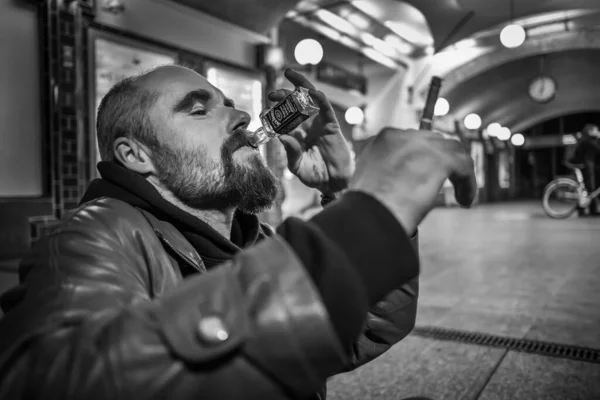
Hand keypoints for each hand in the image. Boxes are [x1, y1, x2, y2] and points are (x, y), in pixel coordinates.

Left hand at [268, 69, 353, 195]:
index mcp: (294, 134)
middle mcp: (305, 125)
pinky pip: (326, 108)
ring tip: (290, 74)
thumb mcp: (297, 166)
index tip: (263, 112)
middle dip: (283, 95)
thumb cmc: (314, 175)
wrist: (332, 183)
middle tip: (272, 93)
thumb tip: (281, 137)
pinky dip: (320, 98)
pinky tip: (312, 92)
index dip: (272, 113)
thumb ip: (291, 152)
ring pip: (309, 99)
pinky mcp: (331, 125)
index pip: (281, 118)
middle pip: (293, 104)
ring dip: (300, 85)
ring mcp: (318, 123)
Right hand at [349, 128, 476, 234]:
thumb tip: (404, 181)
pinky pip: (464, 165)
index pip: (412, 141)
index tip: (427, 174)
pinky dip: (467, 183)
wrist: (368, 217)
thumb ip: (387, 173)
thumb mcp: (370, 182)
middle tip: (447, 181)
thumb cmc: (367, 209)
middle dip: (443, 160)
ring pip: (452, 150)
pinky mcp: (439, 159)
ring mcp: (421, 146)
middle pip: (434, 141)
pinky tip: (465, 200)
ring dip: (459, 172)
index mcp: (382, 141)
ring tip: (461, 194)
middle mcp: (401, 136)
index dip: (424, 157)